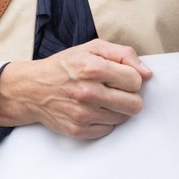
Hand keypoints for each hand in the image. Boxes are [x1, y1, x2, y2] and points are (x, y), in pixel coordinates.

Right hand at [0, 39, 152, 138]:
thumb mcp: (92, 48)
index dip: (131, 78)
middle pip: (134, 104)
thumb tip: (147, 73)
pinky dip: (104, 120)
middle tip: (114, 89)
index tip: (120, 77)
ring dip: (116, 108)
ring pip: (123, 118)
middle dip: (129, 96)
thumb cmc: (64, 66)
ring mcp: (83, 114)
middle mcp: (88, 92)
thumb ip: (123, 54)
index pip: (135, 80)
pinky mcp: (78, 130)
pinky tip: (92, 109)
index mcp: (92, 67)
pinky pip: (108, 130)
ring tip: (101, 98)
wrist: (32, 89)